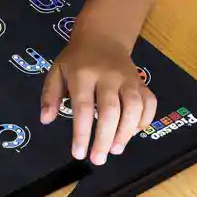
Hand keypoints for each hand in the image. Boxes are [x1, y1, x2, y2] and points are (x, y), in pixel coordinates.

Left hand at [40, 33, 156, 164]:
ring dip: (126, 133)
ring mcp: (128, 78)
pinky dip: (145, 120)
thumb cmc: (76, 59)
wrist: (102, 37)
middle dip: (104, 138)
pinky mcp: (142, 82)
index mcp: (83, 74)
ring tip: (115, 150)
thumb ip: (50, 95)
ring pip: (134, 108)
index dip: (82, 132)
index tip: (78, 154)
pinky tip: (133, 133)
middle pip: (110, 111)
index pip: (83, 107)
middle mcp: (108, 76)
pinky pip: (150, 103)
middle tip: (98, 159)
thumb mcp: (56, 71)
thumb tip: (46, 120)